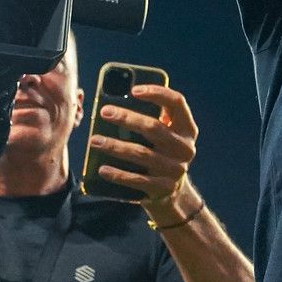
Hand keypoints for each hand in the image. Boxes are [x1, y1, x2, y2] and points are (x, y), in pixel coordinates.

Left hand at [90, 83, 199, 218]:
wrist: (173, 191)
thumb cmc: (161, 152)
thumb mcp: (165, 134)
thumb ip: (152, 117)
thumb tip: (115, 102)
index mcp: (187, 128)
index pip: (176, 103)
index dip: (157, 93)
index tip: (134, 90)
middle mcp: (185, 147)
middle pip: (154, 128)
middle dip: (127, 118)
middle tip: (105, 112)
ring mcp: (175, 169)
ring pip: (141, 154)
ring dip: (115, 146)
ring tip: (94, 141)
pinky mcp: (163, 187)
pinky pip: (137, 179)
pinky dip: (118, 174)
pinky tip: (102, 169)